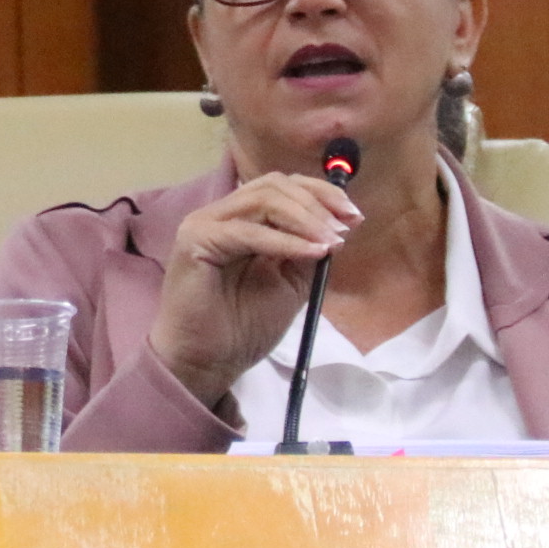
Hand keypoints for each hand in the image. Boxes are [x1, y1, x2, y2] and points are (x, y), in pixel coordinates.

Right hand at [147, 171, 359, 409]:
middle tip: (345, 229)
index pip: (281, 187)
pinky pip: (247, 231)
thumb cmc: (242, 328)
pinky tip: (311, 252)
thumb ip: (307, 251)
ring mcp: (204, 223)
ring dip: (305, 218)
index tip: (353, 217)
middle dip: (317, 202)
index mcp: (241, 221)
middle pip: (273, 184)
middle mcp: (220, 214)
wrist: (207, 363)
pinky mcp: (195, 240)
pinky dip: (284, 241)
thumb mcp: (290, 283)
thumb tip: (338, 225)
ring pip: (262, 199)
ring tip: (331, 243)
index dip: (321, 194)